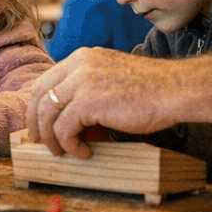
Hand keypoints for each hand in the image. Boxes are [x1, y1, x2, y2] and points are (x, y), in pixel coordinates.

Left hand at [26, 47, 181, 157]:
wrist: (175, 90)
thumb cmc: (151, 90)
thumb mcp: (111, 79)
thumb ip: (88, 88)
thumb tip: (72, 117)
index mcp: (82, 58)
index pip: (46, 79)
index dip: (38, 103)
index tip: (40, 122)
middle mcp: (78, 65)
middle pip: (39, 93)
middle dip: (36, 120)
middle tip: (40, 140)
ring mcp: (81, 82)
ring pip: (48, 113)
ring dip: (51, 137)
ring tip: (61, 151)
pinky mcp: (88, 102)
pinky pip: (64, 128)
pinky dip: (70, 144)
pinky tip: (83, 153)